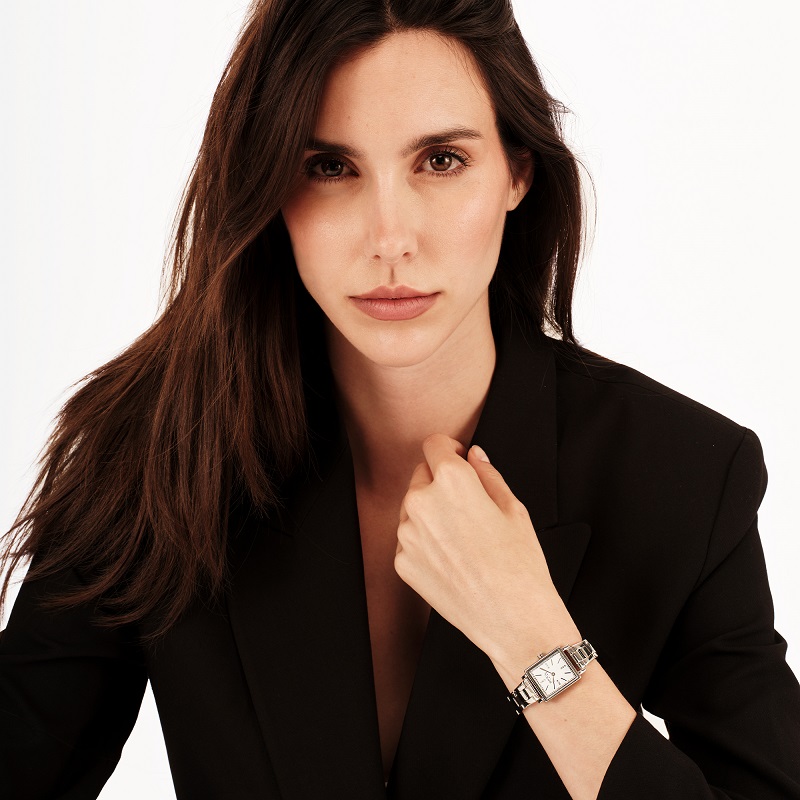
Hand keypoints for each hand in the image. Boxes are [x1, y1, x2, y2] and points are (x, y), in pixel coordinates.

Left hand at [393, 433, 578, 669]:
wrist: (512, 619)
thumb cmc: (520, 565)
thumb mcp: (514, 509)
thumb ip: (488, 474)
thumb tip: (474, 456)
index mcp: (452, 481)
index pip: (434, 445)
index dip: (449, 450)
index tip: (458, 459)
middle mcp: (421, 502)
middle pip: (421, 475)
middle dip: (440, 482)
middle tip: (468, 507)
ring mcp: (407, 535)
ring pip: (413, 508)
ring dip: (431, 513)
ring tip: (463, 538)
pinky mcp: (402, 562)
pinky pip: (409, 539)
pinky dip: (425, 543)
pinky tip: (453, 559)